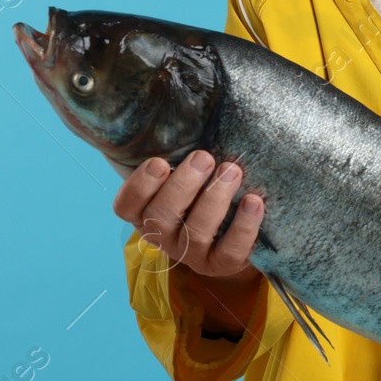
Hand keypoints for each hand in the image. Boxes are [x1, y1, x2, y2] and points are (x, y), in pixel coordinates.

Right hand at [112, 151, 263, 283]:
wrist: (235, 239)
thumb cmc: (205, 195)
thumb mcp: (188, 178)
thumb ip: (183, 159)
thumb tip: (196, 114)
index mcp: (145, 214)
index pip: (126, 206)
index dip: (139, 186)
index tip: (160, 162)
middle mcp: (163, 236)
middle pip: (161, 216)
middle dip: (183, 185)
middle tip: (204, 158)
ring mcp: (191, 254)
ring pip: (195, 232)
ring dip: (214, 198)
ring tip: (232, 170)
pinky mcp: (221, 265)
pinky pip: (230, 250)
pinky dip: (244, 225)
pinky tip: (254, 201)